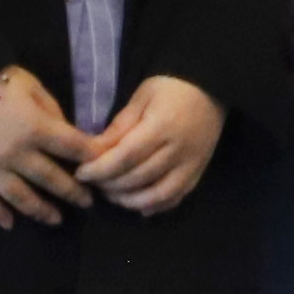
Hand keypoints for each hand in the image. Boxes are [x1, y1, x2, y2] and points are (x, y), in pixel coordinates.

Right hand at [0, 66, 95, 227]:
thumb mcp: (29, 84)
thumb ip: (51, 109)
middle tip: (88, 203)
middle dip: (73, 192)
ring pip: (21, 197)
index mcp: (35, 128)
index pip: (72, 147)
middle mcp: (16, 154)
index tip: (104, 168)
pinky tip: (10, 224)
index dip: (92, 158)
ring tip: (56, 219)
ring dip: (41, 211)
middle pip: (51, 179)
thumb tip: (67, 132)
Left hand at [75, 76, 228, 214]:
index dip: (100, 169)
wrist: (213, 87)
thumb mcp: (141, 97)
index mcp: (161, 127)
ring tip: (112, 194)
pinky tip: (138, 204)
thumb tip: (94, 153)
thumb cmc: (172, 87)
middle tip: (92, 183)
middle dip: (109, 185)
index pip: (125, 157)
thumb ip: (119, 126)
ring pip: (156, 196)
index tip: (81, 173)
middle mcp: (178, 150)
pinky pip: (174, 198)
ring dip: (129, 201)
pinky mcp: (198, 173)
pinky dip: (154, 206)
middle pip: (137, 179)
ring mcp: (191, 165)